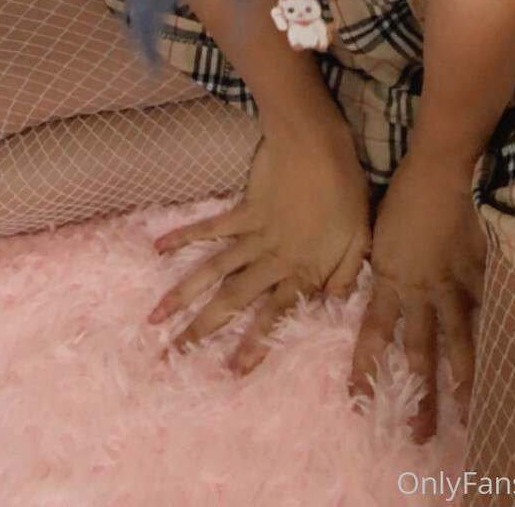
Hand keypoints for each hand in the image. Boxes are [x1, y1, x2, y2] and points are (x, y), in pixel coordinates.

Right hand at [147, 114, 372, 374]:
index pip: (275, 315)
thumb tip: (330, 306)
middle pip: (232, 300)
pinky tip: (158, 248)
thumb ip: (346, 275)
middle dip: (202, 330)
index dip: (254, 343)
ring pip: (213, 270)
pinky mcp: (242, 209)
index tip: (232, 371)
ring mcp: (253, 233)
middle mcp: (271, 258)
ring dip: (183, 295)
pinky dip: (184, 238)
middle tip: (174, 357)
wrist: (316, 143)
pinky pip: (209, 228)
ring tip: (155, 319)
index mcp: (302, 269)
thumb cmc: (345, 190)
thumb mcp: (360, 237)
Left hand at [348, 149, 487, 443]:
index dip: (365, 370)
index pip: (372, 335)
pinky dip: (495, 332)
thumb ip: (382, 266)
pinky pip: (488, 309)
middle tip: (420, 437)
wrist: (439, 172)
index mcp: (388, 280)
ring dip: (463, 382)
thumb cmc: (401, 194)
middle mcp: (420, 293)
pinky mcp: (480, 274)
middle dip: (420, 398)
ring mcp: (454, 287)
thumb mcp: (378, 234)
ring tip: (469, 414)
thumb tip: (378, 285)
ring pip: (459, 343)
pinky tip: (507, 358)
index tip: (359, 403)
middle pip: (419, 354)